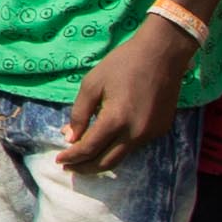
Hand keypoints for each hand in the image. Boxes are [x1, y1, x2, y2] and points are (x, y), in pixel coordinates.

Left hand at [54, 16, 196, 173]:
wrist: (162, 53)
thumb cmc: (123, 63)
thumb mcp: (92, 83)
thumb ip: (79, 113)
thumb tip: (70, 138)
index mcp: (115, 120)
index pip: (89, 148)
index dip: (72, 157)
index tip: (59, 160)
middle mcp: (135, 133)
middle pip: (106, 162)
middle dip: (85, 168)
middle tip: (70, 168)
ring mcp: (151, 133)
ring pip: (122, 157)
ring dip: (102, 160)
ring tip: (85, 158)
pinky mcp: (161, 130)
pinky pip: (136, 146)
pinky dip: (119, 148)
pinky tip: (109, 142)